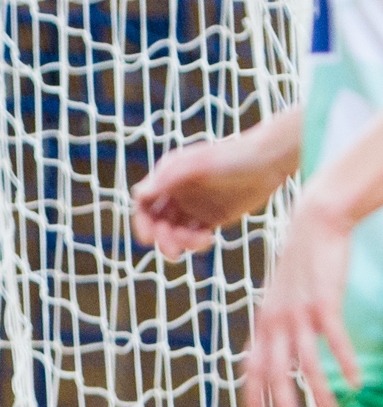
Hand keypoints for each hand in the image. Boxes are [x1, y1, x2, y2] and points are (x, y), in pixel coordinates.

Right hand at [132, 112, 301, 258]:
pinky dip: (195, 244)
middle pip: (156, 222)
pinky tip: (208, 240)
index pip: (143, 203)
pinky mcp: (211, 217)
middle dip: (161, 238)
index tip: (149, 237)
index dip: (141, 222)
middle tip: (174, 250)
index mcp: (168, 177)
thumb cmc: (231, 156)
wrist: (268, 160)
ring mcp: (194, 206)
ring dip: (178, 243)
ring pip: (174, 232)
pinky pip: (193, 237)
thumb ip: (167, 178)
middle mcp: (177, 192)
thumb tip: (138, 194)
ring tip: (199, 242)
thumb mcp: (197, 165)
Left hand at [242, 196, 359, 406]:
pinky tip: (356, 382)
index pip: (252, 368)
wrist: (313, 225)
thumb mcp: (279, 296)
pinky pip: (333, 340)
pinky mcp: (323, 303)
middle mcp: (275, 323)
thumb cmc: (300, 263)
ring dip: (317, 395)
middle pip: (275, 374)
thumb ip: (275, 323)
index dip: (252, 396)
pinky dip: (345, 362)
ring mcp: (298, 314)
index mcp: (263, 323)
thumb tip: (273, 347)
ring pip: (305, 364)